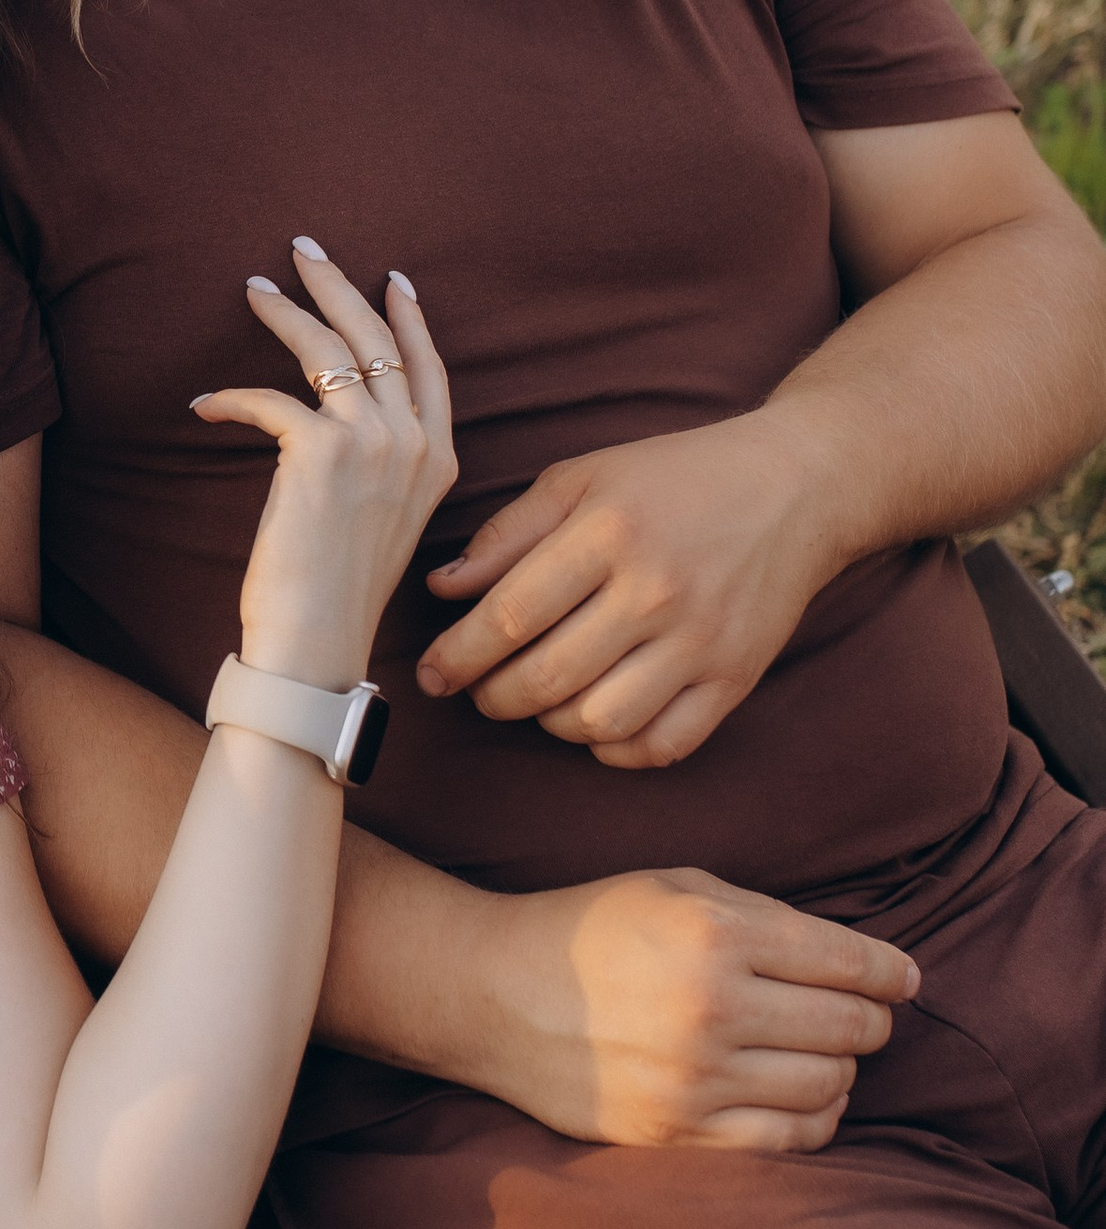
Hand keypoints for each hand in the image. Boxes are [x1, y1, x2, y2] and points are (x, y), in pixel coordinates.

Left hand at [195, 242, 456, 686]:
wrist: (317, 641)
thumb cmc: (337, 591)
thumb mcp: (382, 520)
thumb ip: (383, 465)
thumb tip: (341, 421)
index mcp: (440, 461)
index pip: (429, 368)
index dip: (409, 319)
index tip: (392, 279)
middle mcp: (416, 445)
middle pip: (378, 339)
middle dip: (339, 285)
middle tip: (305, 249)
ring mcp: (374, 444)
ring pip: (329, 349)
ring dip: (286, 311)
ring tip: (255, 288)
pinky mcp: (321, 451)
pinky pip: (269, 398)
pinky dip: (229, 397)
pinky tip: (203, 403)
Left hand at [418, 415, 835, 766]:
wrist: (797, 487)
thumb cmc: (674, 479)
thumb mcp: (582, 479)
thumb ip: (507, 535)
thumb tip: (441, 590)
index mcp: (609, 533)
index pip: (509, 617)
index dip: (456, 657)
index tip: (432, 674)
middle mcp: (657, 592)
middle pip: (545, 679)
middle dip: (493, 697)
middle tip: (479, 690)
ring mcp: (702, 642)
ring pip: (598, 723)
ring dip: (550, 724)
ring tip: (539, 698)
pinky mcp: (736, 678)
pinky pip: (661, 746)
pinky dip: (615, 750)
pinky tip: (596, 720)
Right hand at [468, 866, 917, 1151]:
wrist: (492, 993)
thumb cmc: (590, 928)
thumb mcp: (674, 888)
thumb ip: (766, 917)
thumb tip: (866, 964)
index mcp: (716, 934)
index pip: (848, 963)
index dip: (892, 972)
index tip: (904, 979)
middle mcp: (712, 1008)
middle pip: (850, 1028)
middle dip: (869, 1019)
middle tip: (858, 1012)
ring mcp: (695, 1079)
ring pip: (829, 1086)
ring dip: (840, 1068)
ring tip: (819, 1051)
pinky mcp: (677, 1133)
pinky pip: (789, 1139)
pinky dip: (815, 1117)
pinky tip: (800, 1094)